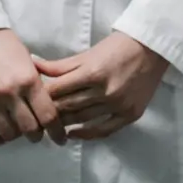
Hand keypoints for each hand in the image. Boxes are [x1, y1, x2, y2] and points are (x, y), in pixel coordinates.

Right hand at [0, 28, 66, 147]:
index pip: (48, 116)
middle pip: (30, 129)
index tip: (60, 139)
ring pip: (9, 134)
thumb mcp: (30, 63)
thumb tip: (48, 112)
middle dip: (37, 135)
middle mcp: (10, 93)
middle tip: (36, 132)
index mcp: (29, 81)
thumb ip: (38, 87)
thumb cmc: (7, 46)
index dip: (57, 132)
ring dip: (16, 135)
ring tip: (16, 129)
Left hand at [33, 33, 168, 140]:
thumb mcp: (87, 53)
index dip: (42, 96)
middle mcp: (105, 91)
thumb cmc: (116, 47)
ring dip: (65, 124)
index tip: (31, 100)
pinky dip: (87, 134)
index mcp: (92, 72)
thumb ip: (60, 65)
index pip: (58, 90)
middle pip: (69, 106)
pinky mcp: (130, 114)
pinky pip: (104, 130)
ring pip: (83, 119)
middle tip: (36, 117)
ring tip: (50, 126)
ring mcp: (118, 105)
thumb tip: (33, 65)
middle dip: (50, 112)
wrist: (150, 49)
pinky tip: (73, 134)